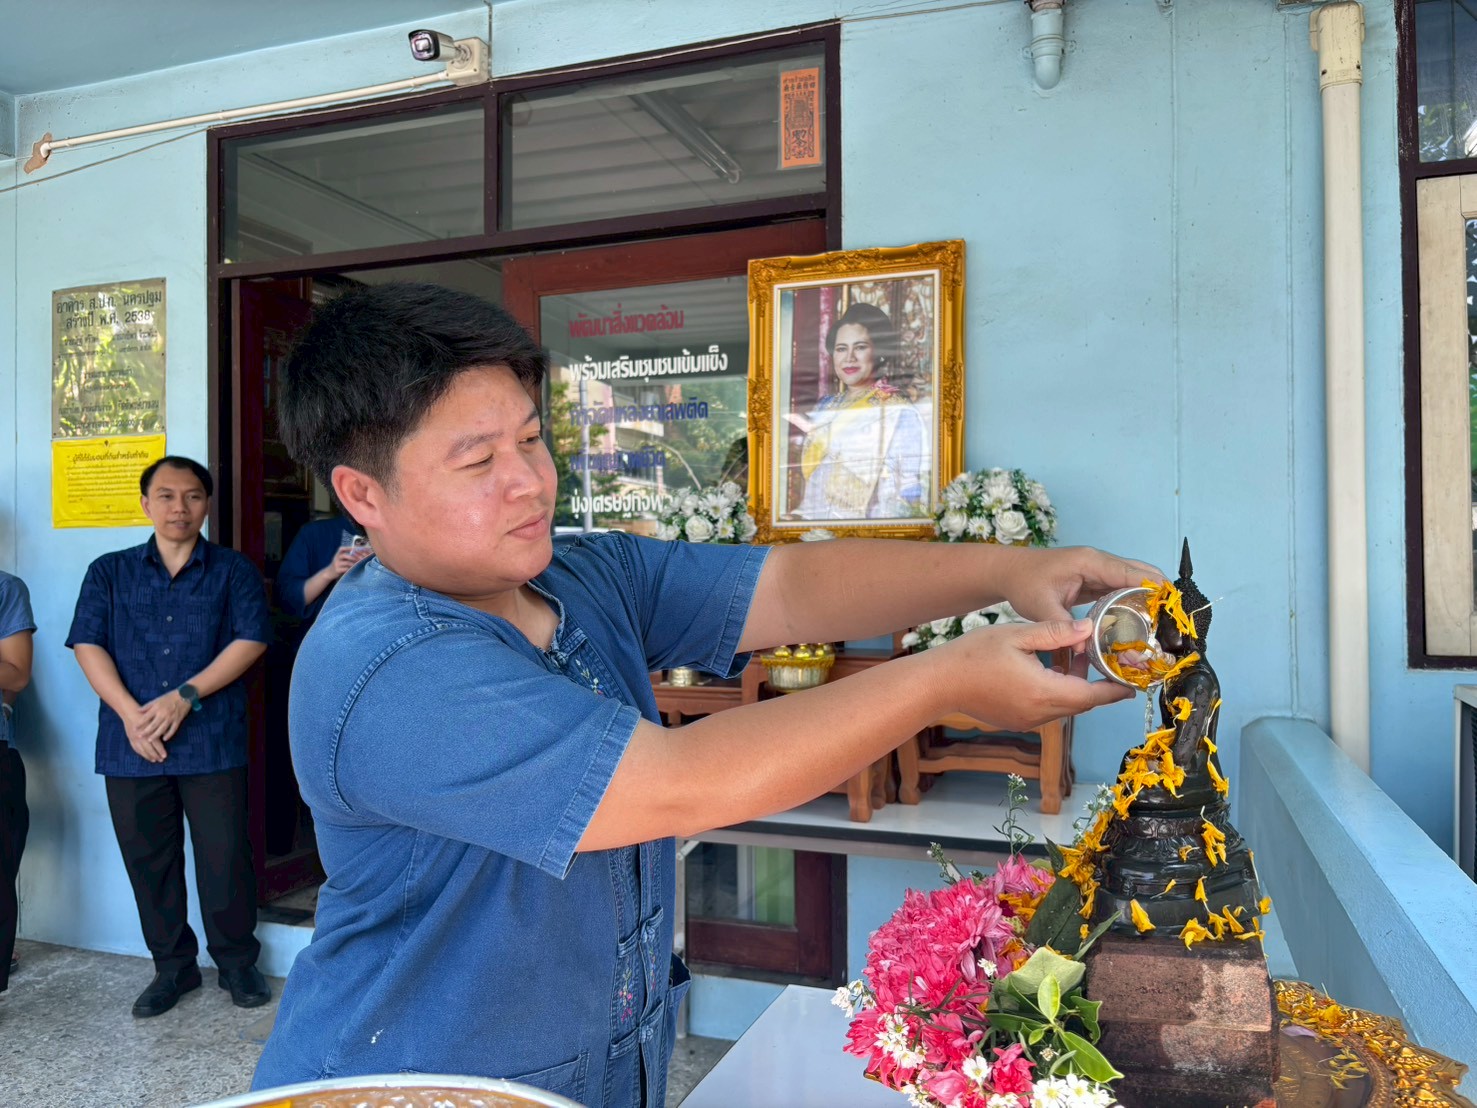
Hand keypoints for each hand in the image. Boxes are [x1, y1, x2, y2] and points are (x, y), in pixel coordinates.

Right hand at [121, 703, 168, 763]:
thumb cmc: (144, 715)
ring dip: (148, 756)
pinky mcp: (130, 739)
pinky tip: (144, 755)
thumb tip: (164, 737)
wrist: (130, 712)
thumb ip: (157, 730)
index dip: (160, 751)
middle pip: (149, 749)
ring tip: (153, 760)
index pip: (156, 745)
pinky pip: (135, 748)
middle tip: (160, 760)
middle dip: (155, 755)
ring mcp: (135, 739)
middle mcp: (141, 737)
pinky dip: (140, 753)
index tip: (164, 756)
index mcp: (148, 732)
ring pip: (142, 750)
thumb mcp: (152, 721)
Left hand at [136, 691, 191, 748]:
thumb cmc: (170, 696)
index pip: (146, 717)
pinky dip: (169, 735)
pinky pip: (173, 729)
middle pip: (153, 725)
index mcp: (157, 708)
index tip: (134, 728)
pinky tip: (164, 739)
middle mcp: (163, 714)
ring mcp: (171, 718)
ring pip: (162, 729)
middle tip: (139, 736)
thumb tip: (138, 710)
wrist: (185, 695)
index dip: (140, 723)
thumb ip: (148, 706)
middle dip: (145, 731)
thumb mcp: (157, 699)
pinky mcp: (178, 720)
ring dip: (155, 735)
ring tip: (149, 740)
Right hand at [327, 544, 369, 579]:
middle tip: (361, 558)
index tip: (356, 548)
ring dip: (354, 563)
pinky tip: (355, 569)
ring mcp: (336, 564)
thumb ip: (348, 555)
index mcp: (338, 554)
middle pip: (345, 555)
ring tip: (359, 564)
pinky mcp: (337, 570)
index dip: (349, 548)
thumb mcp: (341, 558)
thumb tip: (360, 551)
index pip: (342, 549)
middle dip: (354, 557)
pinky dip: (351, 568)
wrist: (330, 572)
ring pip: (347, 563)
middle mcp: (336, 558)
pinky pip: (346, 569)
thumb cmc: (339, 564)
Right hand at [936, 619, 1133, 730]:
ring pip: (1066, 706)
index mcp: (1044, 692)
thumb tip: (1089, 628)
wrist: (937, 684)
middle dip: (1099, 685)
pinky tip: (1051, 671)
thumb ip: (1056, 632)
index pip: (1093, 695)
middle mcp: (1041, 713)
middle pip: (1082, 703)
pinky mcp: (1017, 721)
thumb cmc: (973, 656)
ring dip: (1077, 687)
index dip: (1116, 689)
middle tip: (1110, 662)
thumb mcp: (1017, 634)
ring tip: (1079, 658)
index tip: (1134, 681)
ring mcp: (1028, 721)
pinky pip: (1048, 709)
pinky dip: (1058, 692)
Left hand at [997, 546, 1164, 625]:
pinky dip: (1134, 602)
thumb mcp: (1040, 606)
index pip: (1132, 573)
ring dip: (1149, 600)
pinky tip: (1141, 623)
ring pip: (1134, 581)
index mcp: (1091, 562)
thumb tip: (1084, 650)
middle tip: (1170, 624)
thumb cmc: (1023, 583)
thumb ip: (1061, 626)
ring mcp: (1099, 570)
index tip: (1171, 610)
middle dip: (1158, 596)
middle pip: (1141, 574)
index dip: (1154, 590)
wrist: (1009, 572)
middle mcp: (1100, 562)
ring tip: (1162, 626)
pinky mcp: (1096, 580)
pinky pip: (1122, 589)